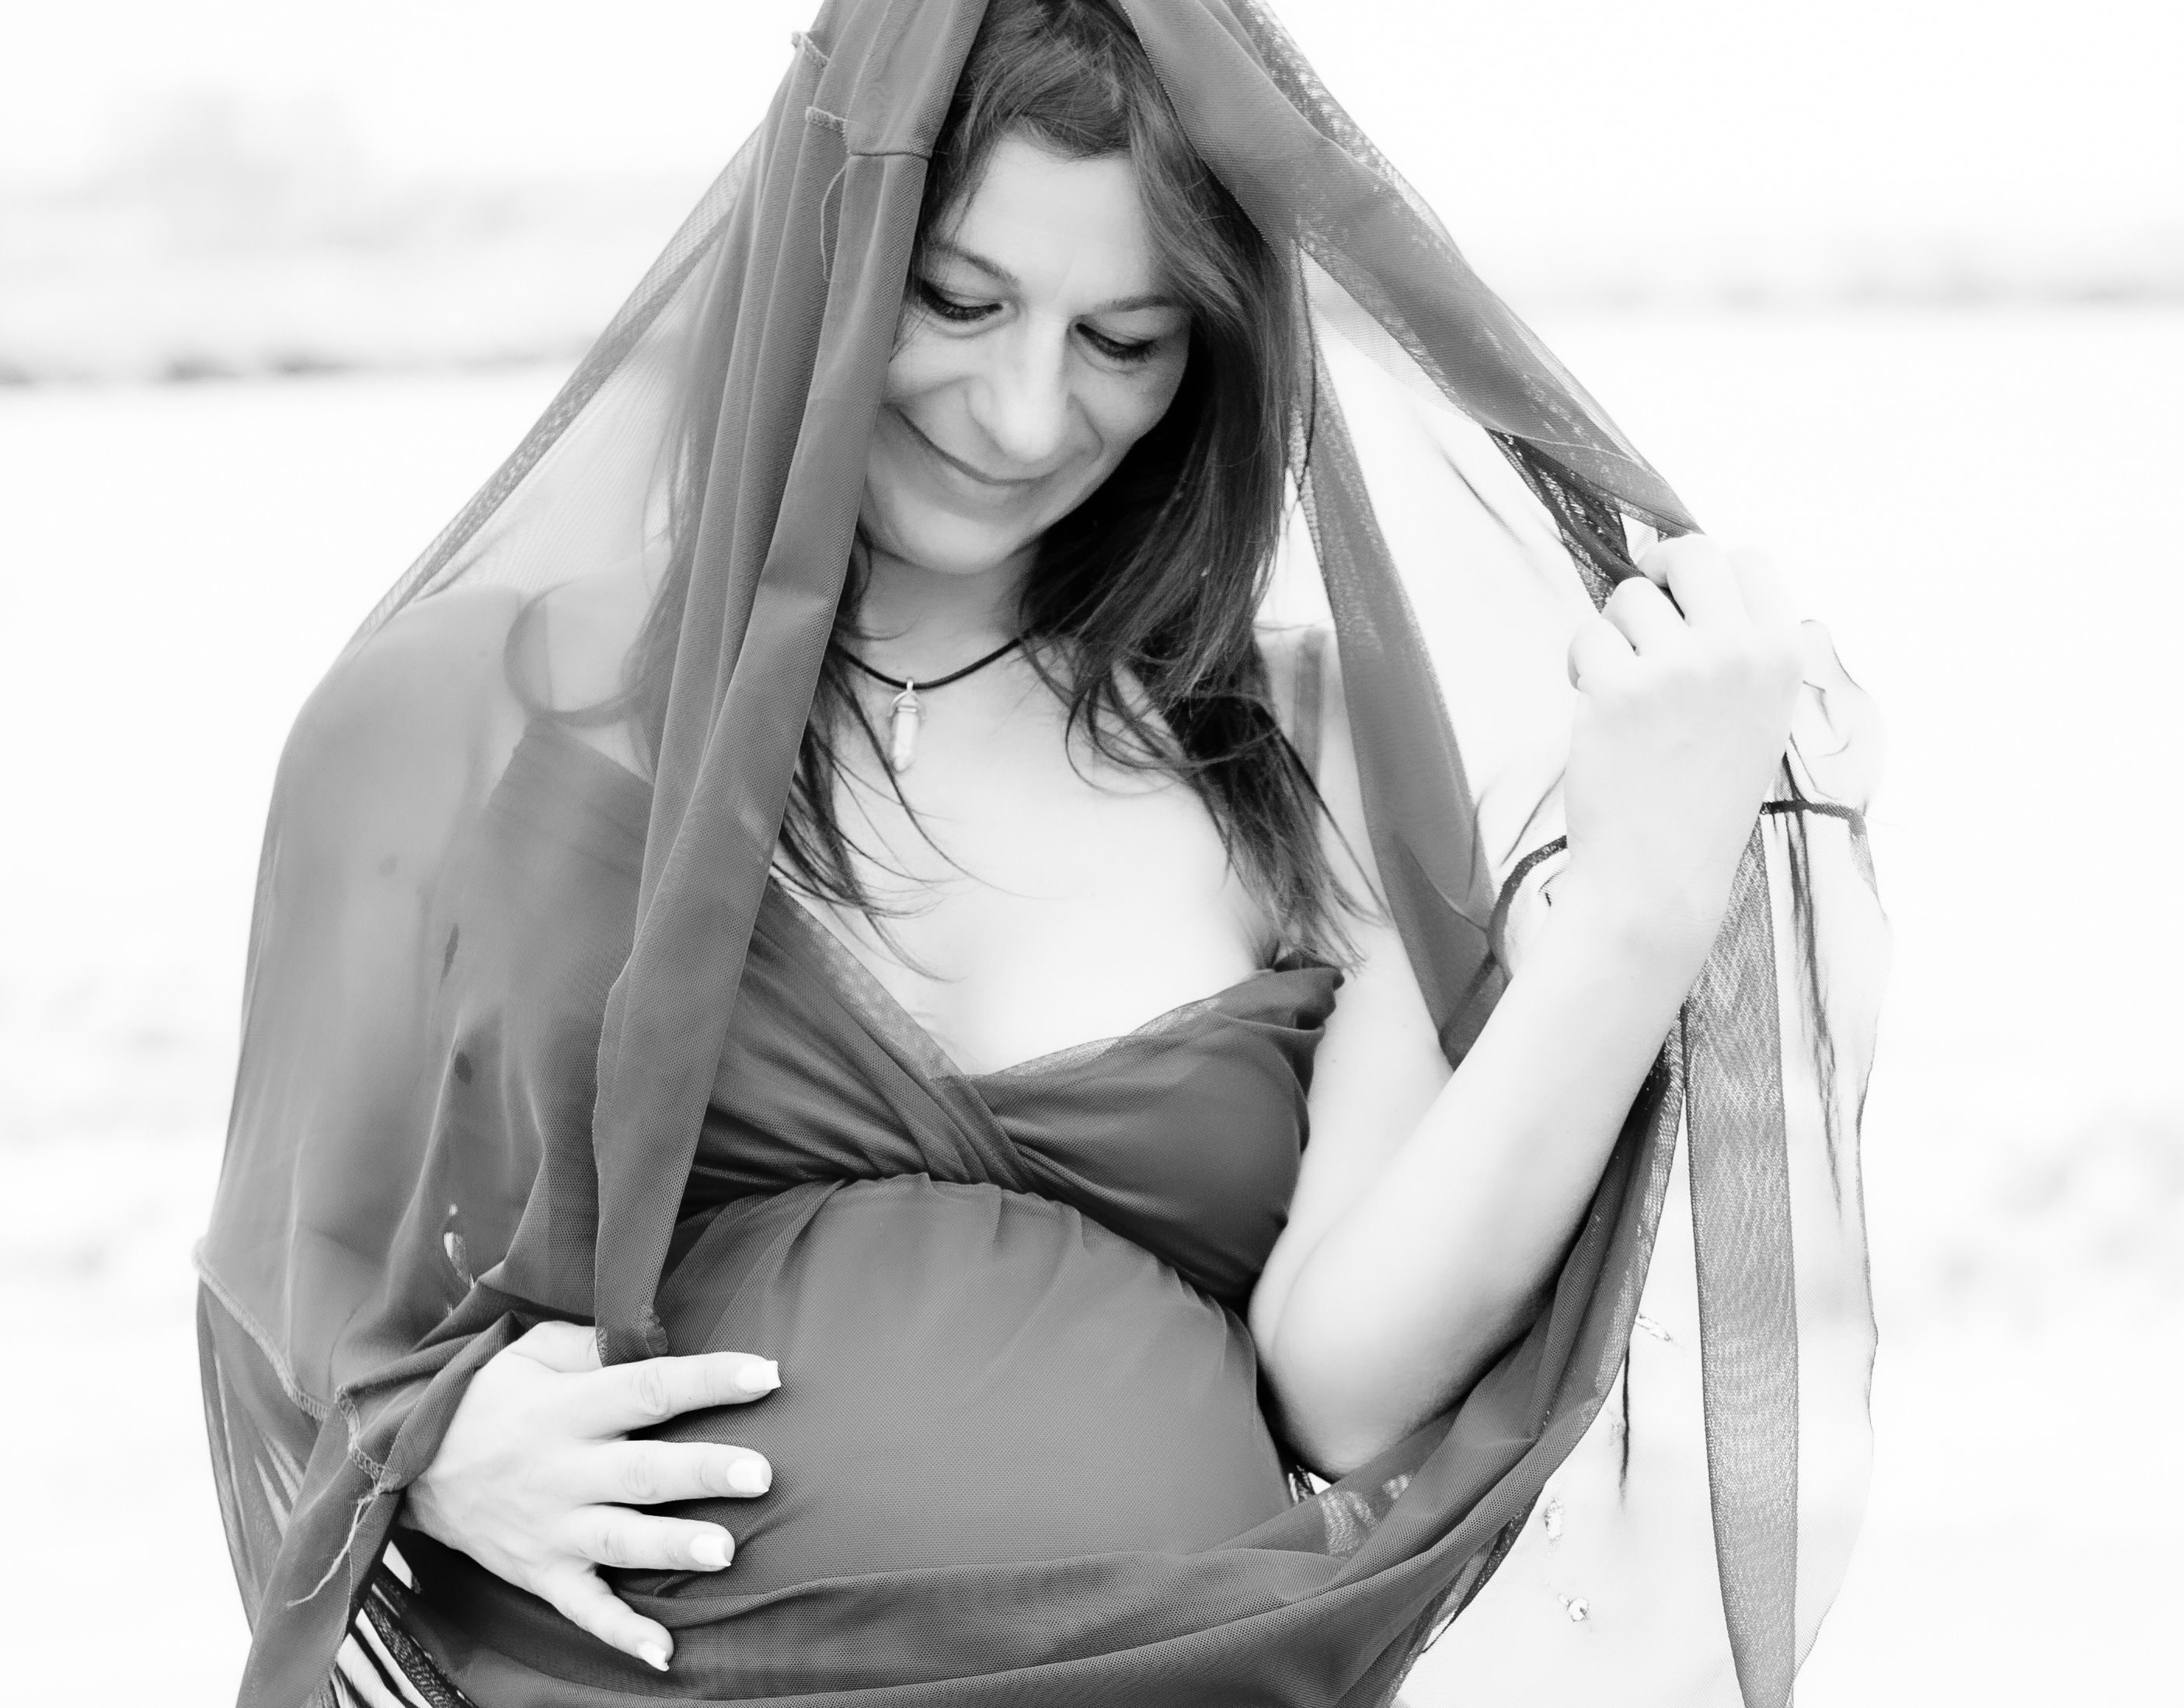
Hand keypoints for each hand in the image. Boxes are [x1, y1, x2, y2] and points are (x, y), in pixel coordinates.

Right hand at [404, 1321, 778, 1671]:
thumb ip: (589, 1343)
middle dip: (703, 1471)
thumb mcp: (528, 1351)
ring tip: (726, 1550)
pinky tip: (663, 1652)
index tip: (764, 1374)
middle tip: (761, 1473)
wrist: (404, 1466)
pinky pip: (583, 1608)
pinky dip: (620, 1632)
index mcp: (567, 1408)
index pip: (647, 1389)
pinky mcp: (541, 1573)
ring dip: (673, 1546)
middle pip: (643, 1471)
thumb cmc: (488, 1399)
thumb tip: (651, 1336)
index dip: (707, 1380)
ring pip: (620, 1539)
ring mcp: (552, 1528)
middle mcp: (563, 1470)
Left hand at [1561, 536, 1801, 957]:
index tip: (1685, 596)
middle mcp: (1735, 651)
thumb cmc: (1704, 800)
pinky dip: (1581, 666)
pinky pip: (1587, 636)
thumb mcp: (1758, 717)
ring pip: (1628, 598)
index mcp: (1783, 656)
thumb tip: (1698, 585)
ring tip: (1623, 687)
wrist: (1661, 873)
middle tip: (1640, 613)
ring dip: (1614, 633)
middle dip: (1656, 575)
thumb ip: (1742, 649)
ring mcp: (1675, 667)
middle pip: (1690, 555)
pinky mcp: (1616, 687)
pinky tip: (1595, 708)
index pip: (1751, 560)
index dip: (1710, 572)